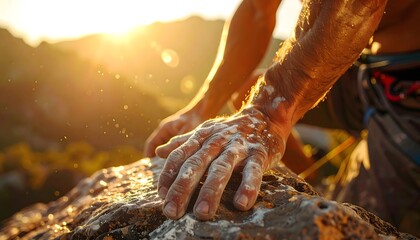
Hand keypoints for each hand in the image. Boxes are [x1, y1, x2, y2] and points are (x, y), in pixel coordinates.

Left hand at [156, 107, 287, 219]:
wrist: (265, 117)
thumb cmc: (230, 130)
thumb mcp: (205, 133)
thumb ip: (183, 143)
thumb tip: (158, 152)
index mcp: (202, 137)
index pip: (180, 155)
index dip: (169, 174)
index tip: (161, 195)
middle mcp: (217, 141)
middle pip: (196, 164)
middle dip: (182, 188)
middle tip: (172, 212)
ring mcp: (238, 147)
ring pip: (221, 168)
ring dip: (211, 190)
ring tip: (202, 213)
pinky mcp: (258, 154)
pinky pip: (252, 171)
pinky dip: (247, 186)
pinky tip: (241, 204)